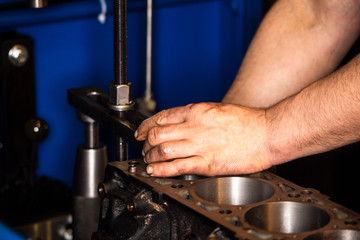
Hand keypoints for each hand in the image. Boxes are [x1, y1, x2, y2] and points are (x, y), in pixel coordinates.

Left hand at [135, 102, 272, 176]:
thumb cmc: (247, 121)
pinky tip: (155, 171)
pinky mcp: (208, 163)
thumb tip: (181, 124)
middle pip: (157, 134)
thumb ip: (196, 117)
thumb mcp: (216, 110)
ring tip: (149, 161)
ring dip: (151, 157)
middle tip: (144, 148)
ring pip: (162, 150)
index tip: (141, 132)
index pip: (161, 117)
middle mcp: (194, 126)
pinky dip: (161, 170)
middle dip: (145, 143)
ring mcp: (200, 145)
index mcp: (196, 111)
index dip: (145, 126)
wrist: (267, 133)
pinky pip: (177, 167)